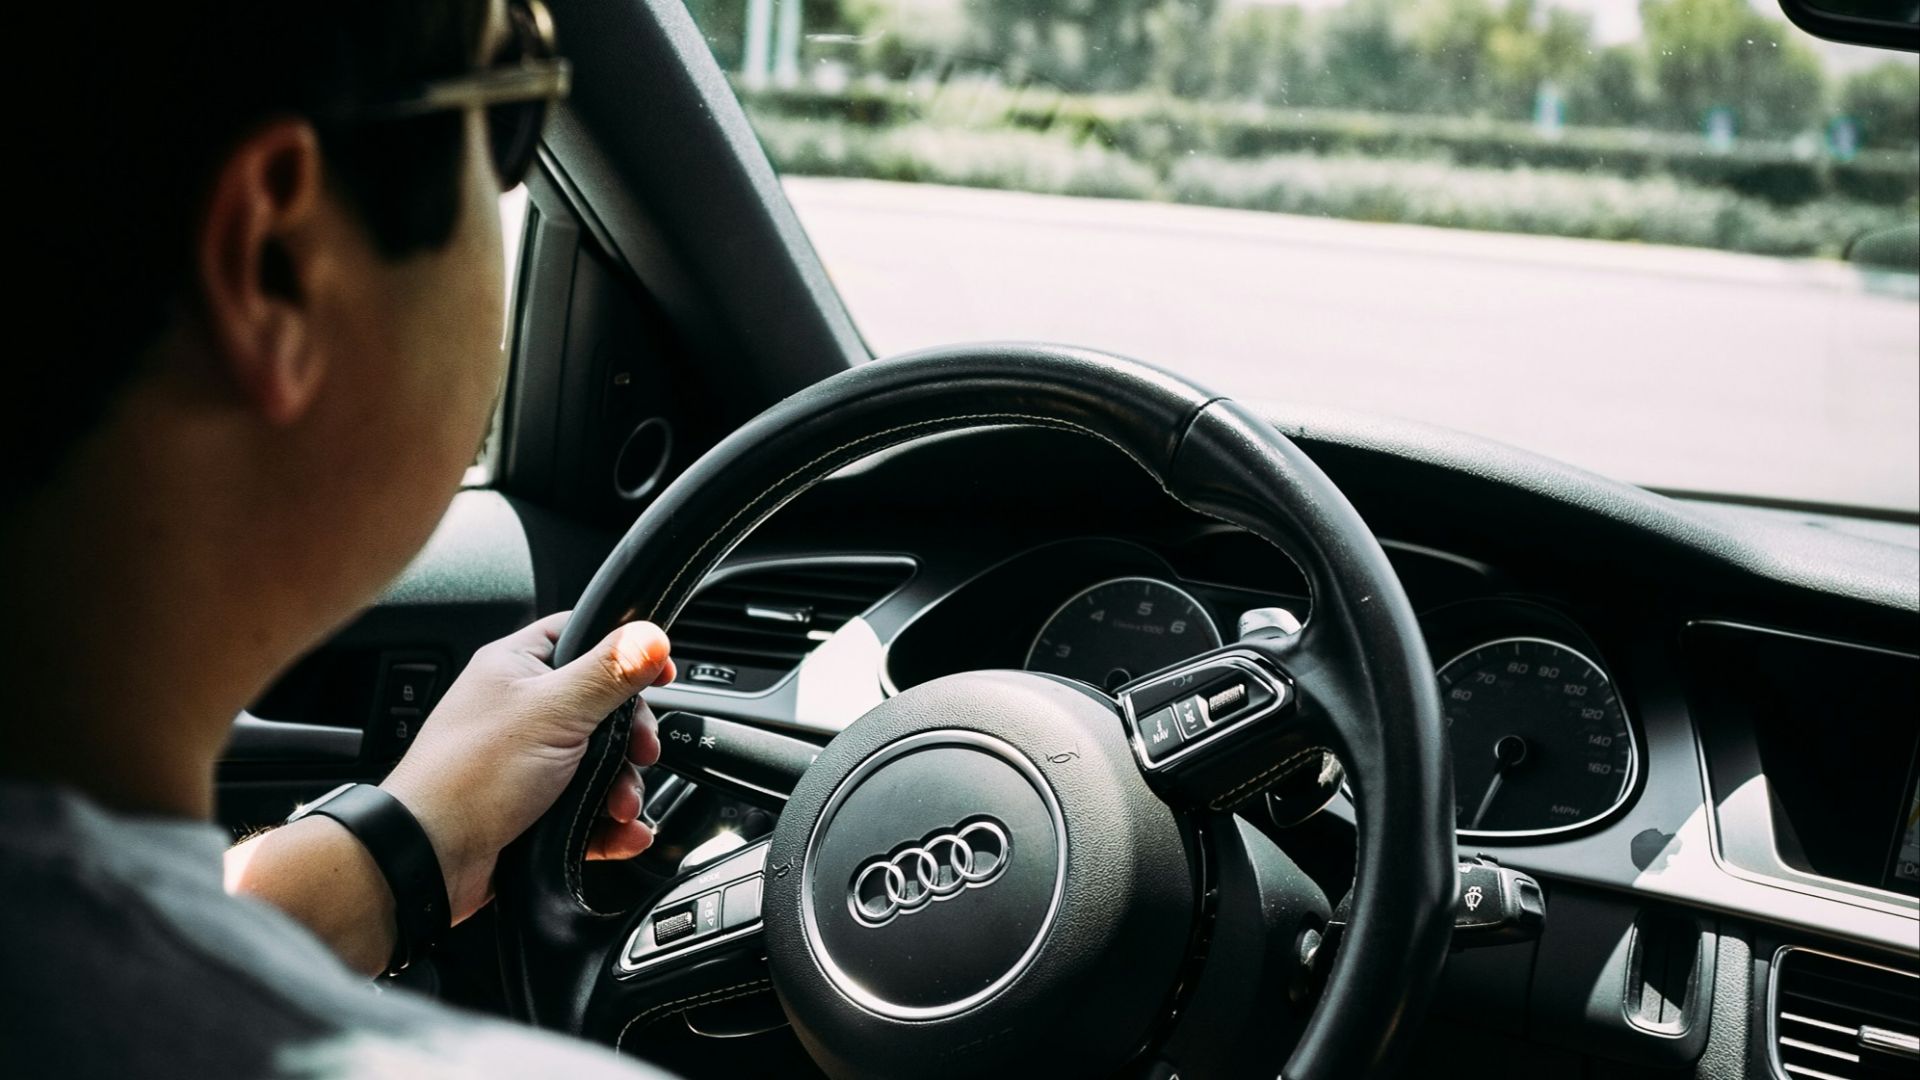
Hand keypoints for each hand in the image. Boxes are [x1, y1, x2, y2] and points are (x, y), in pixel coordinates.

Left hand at [380, 611, 675, 923]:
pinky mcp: (534, 808)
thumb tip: (650, 635)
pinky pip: (588, 808)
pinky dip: (609, 824)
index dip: (625, 652)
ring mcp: (527, 761)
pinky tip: (622, 834)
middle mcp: (521, 710)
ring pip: (601, 762)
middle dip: (632, 738)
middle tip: (642, 753)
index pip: (582, 636)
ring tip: (621, 808)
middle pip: (604, 707)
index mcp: (516, 668)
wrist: (428, 859)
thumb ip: (607, 673)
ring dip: (623, 787)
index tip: (661, 673)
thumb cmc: (471, 776)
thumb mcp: (553, 712)